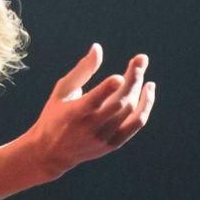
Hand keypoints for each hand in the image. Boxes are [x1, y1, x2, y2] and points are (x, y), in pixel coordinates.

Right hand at [24, 44, 155, 177]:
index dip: (107, 89)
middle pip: (118, 103)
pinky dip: (145, 106)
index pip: (93, 102)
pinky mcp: (112, 145)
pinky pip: (136, 124)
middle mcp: (89, 128)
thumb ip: (81, 71)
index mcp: (73, 114)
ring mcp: (102, 138)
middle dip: (132, 79)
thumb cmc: (54, 114)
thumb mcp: (62, 92)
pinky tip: (148, 90)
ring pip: (129, 111)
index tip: (119, 76)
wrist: (51, 152)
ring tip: (141, 71)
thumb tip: (98, 48)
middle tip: (140, 60)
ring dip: (139, 89)